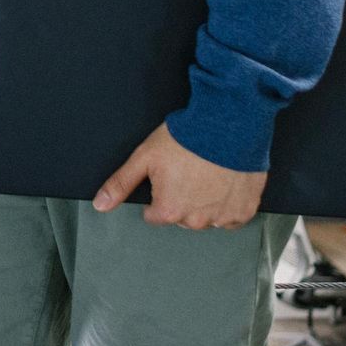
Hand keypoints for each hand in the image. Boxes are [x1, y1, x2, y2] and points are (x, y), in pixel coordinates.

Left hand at [93, 122, 264, 230]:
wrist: (228, 124)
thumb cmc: (186, 138)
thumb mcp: (144, 157)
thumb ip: (121, 184)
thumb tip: (100, 204)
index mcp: (169, 210)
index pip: (155, 214)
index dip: (158, 193)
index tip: (167, 176)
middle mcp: (195, 220)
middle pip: (181, 217)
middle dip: (181, 198)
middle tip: (187, 171)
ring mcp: (222, 218)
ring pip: (206, 217)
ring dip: (205, 202)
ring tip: (207, 173)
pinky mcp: (244, 211)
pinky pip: (231, 216)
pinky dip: (227, 203)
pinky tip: (224, 181)